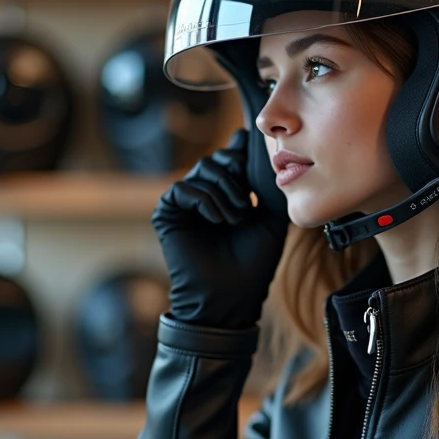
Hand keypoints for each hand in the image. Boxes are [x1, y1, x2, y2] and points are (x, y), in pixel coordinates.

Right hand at [152, 129, 289, 327]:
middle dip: (237, 174)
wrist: (231, 296)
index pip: (232, 155)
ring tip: (236, 218)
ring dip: (226, 191)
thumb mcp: (270, 216)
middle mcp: (206, 195)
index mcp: (228, 194)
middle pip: (219, 157)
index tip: (255, 164)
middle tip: (248, 204)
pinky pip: (183, 188)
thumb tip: (251, 142)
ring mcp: (186, 203)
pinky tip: (217, 221)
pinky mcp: (167, 213)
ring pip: (204, 168)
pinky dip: (205, 200)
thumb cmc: (254, 262)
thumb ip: (265, 182)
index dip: (243, 154)